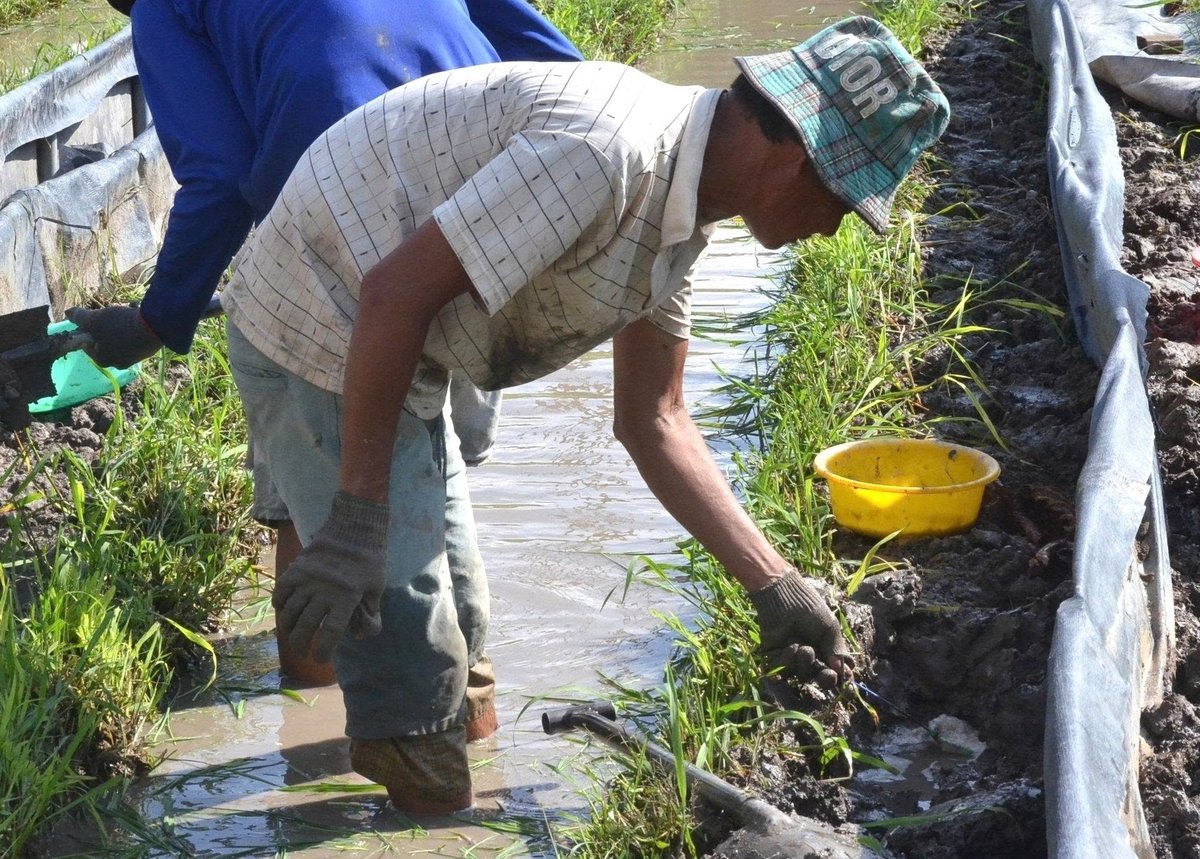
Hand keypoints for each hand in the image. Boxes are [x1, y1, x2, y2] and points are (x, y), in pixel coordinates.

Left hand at [65, 304, 162, 368]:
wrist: (154, 327)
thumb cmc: (119, 326)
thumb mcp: (95, 319)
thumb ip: (80, 317)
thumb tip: (67, 313)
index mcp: (101, 360)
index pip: (88, 344)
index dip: (89, 329)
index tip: (96, 318)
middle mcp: (117, 364)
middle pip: (105, 342)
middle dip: (107, 328)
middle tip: (112, 316)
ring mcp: (133, 360)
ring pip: (121, 341)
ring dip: (121, 328)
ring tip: (127, 315)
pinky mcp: (146, 353)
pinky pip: (135, 341)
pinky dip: (134, 331)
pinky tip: (138, 320)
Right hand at [272, 492, 388, 661]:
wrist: (354, 528)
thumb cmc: (369, 561)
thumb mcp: (377, 588)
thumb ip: (371, 614)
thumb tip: (361, 637)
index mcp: (347, 598)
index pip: (330, 633)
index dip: (323, 650)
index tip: (319, 659)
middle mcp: (324, 591)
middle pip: (306, 626)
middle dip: (301, 644)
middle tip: (301, 651)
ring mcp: (308, 579)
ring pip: (290, 611)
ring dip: (287, 628)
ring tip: (290, 636)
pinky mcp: (297, 568)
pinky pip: (281, 591)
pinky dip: (279, 604)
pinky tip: (282, 612)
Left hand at [749, 570, 854, 687]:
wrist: (784, 596)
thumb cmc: (810, 608)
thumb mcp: (829, 628)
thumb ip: (836, 650)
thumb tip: (843, 673)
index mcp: (824, 650)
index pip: (834, 671)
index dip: (839, 677)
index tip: (845, 676)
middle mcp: (809, 657)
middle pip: (817, 678)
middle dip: (824, 678)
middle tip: (828, 674)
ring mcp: (791, 658)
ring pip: (800, 675)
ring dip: (804, 664)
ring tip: (804, 647)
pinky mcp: (773, 656)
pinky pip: (781, 670)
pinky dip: (787, 661)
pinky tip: (791, 647)